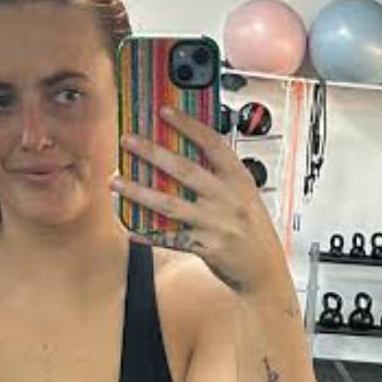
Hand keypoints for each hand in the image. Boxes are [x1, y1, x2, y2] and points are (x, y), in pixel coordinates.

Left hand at [111, 105, 291, 298]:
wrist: (266, 269)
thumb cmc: (254, 231)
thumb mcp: (246, 196)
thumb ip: (220, 179)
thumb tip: (183, 160)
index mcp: (239, 180)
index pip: (212, 144)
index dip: (188, 126)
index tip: (165, 111)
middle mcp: (227, 199)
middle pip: (184, 170)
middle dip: (152, 153)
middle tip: (128, 141)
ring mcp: (215, 224)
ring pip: (170, 204)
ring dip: (139, 192)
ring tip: (116, 181)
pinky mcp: (206, 247)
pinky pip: (170, 238)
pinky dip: (149, 234)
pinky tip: (131, 228)